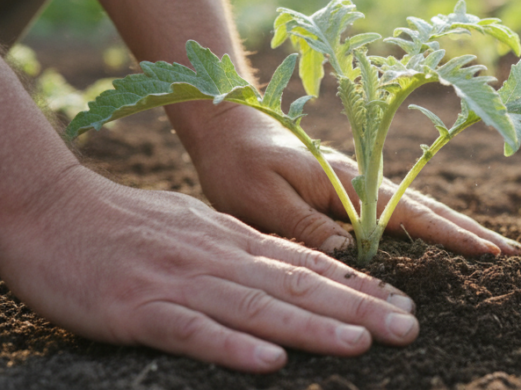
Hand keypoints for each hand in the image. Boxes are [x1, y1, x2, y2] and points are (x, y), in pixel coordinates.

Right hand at [0, 165, 418, 372]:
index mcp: (234, 240)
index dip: (359, 285)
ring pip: (259, 307)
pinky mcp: (140, 311)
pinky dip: (233, 348)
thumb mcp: (198, 225)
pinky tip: (271, 364)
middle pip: (299, 285)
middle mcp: (220, 258)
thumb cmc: (128, 223)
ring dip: (314, 327)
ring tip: (363, 341)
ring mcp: (182, 284)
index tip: (403, 302)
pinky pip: (193, 332)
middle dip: (359, 308)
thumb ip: (243, 245)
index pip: (309, 263)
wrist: (54, 213)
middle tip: (409, 327)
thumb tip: (289, 261)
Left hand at [180, 105, 520, 256]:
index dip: (451, 235)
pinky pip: (399, 210)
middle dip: (470, 231)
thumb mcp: (262, 200)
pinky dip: (429, 222)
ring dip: (456, 226)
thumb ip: (306, 227)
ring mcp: (360, 184)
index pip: (410, 215)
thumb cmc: (240, 164)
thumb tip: (353, 254)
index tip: (488, 250)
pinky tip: (439, 233)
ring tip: (490, 245)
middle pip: (428, 210)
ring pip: (418, 209)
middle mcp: (364, 182)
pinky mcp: (350, 189)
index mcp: (350, 184)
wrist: (229, 128)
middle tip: (512, 252)